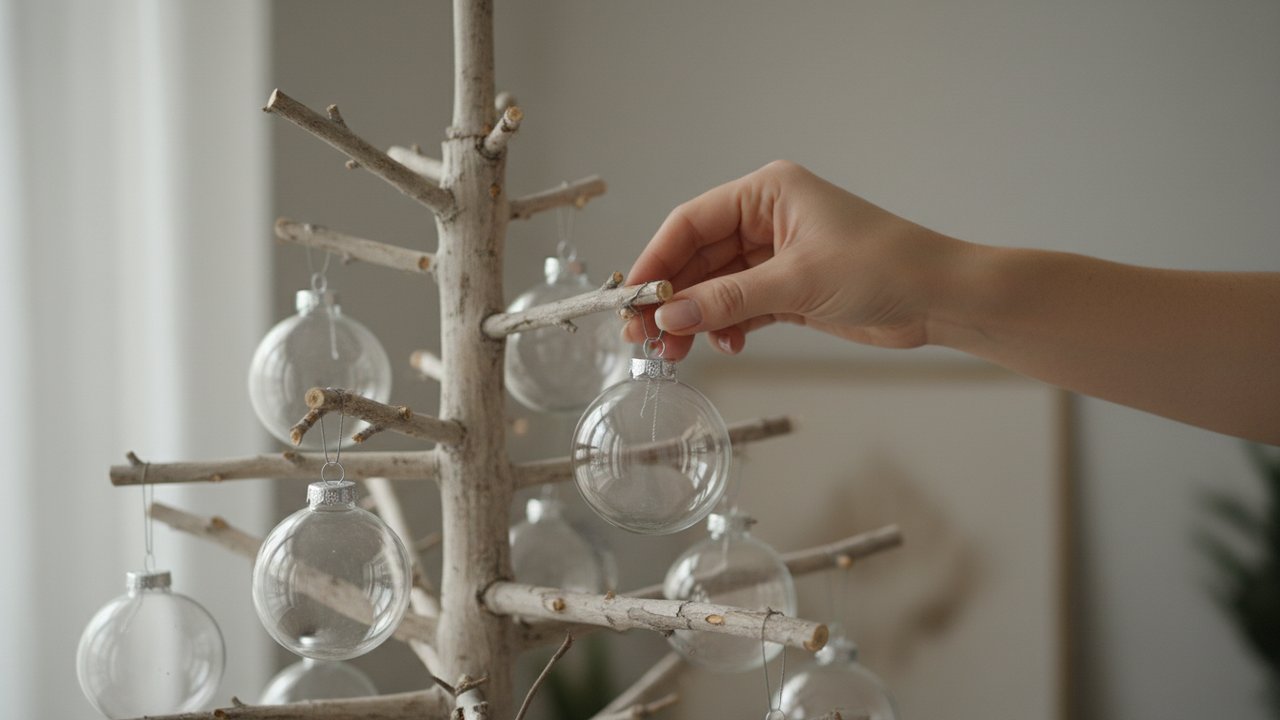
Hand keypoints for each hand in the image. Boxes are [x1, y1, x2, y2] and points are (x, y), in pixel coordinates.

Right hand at [624, 161, 965, 359]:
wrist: (941, 298)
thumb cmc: (883, 267)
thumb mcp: (797, 282)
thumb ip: (727, 300)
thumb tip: (668, 317)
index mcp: (767, 193)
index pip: (691, 222)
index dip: (656, 260)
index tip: (631, 299)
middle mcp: (767, 218)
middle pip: (698, 257)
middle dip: (672, 296)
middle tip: (643, 336)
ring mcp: (778, 255)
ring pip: (716, 286)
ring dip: (695, 318)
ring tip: (676, 351)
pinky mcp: (790, 289)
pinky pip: (740, 306)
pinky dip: (727, 326)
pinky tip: (726, 345)